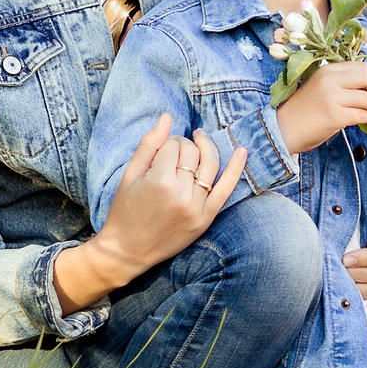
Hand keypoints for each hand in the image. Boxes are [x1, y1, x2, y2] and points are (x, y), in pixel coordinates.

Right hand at [60, 114, 245, 309]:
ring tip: (200, 139)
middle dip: (183, 145)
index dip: (166, 142)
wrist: (128, 250)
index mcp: (159, 181)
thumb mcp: (129, 176)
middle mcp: (181, 194)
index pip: (172, 145)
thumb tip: (167, 117)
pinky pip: (226, 189)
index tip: (160, 149)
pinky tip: (242, 151)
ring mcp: (196, 207)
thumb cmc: (124, 211)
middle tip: (173, 151)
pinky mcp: (205, 219)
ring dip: (206, 148)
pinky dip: (236, 169)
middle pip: (191, 153)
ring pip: (209, 164)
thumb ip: (148, 144)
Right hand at [274, 60, 366, 153]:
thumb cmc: (303, 111)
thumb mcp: (321, 88)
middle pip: (366, 76)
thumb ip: (342, 84)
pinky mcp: (334, 116)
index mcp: (326, 70)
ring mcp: (331, 97)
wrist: (283, 129)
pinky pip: (362, 114)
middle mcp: (329, 80)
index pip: (360, 66)